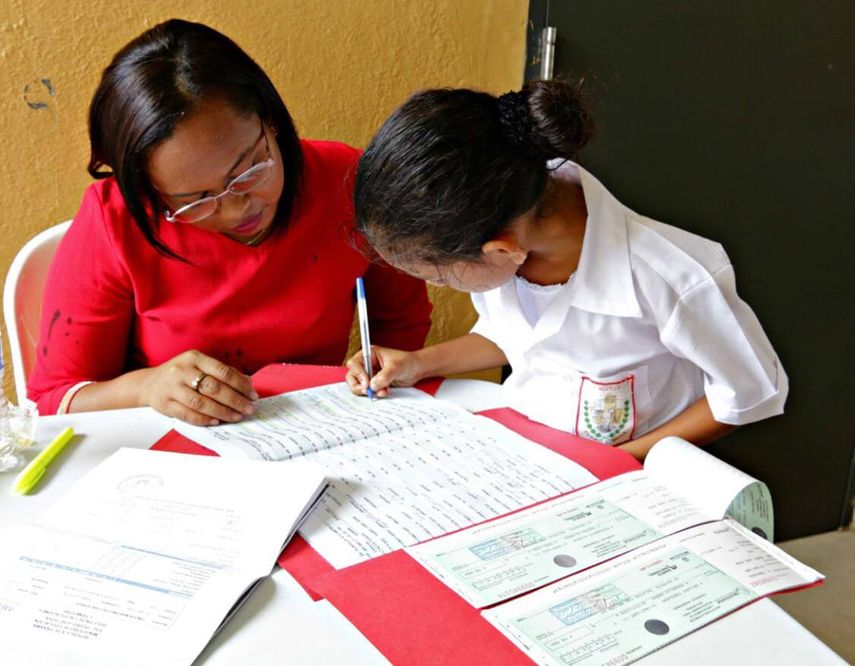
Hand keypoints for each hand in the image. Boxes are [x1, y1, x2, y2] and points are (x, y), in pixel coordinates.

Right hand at [139, 350, 258, 425]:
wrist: (149, 383)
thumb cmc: (182, 374)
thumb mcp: (200, 365)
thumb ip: (223, 372)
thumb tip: (248, 383)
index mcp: (194, 358)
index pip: (223, 372)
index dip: (241, 385)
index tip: (253, 395)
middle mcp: (182, 371)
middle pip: (214, 388)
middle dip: (235, 400)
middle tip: (249, 409)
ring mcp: (172, 388)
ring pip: (201, 403)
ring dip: (222, 412)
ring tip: (236, 417)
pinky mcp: (164, 404)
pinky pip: (187, 414)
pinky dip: (204, 419)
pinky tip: (216, 421)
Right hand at [345, 346, 423, 397]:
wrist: (416, 370)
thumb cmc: (407, 362)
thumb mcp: (396, 367)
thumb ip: (384, 376)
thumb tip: (373, 386)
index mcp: (369, 354)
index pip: (355, 364)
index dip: (358, 374)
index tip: (366, 383)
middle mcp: (367, 364)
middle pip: (352, 376)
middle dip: (359, 386)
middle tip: (368, 391)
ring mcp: (370, 374)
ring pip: (358, 385)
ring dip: (368, 391)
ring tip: (382, 392)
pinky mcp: (374, 383)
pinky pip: (368, 391)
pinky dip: (374, 394)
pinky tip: (385, 392)